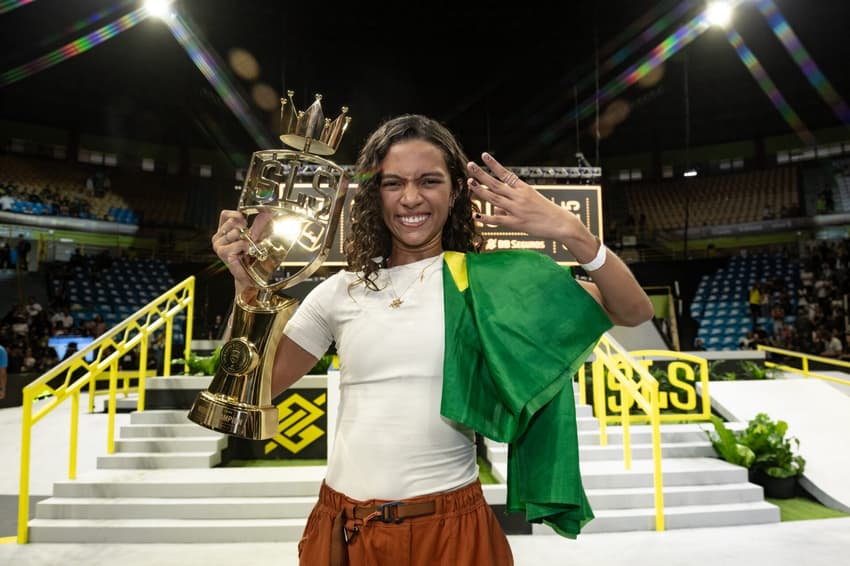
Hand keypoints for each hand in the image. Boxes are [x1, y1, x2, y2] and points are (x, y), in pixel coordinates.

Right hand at [213, 210, 252, 291]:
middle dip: (244, 229)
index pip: (225, 215)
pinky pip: (240, 243)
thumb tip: (266, 212)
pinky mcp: (224, 254)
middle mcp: (218, 239)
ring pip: (236, 232)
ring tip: (246, 248)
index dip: (236, 215)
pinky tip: (246, 253)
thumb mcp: (254, 235)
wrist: (249, 275)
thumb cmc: (250, 256)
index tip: (245, 220)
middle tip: (248, 239)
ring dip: (246, 239)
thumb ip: (258, 224)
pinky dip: (246, 247)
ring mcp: (219, 247)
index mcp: (222, 232)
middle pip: (231, 222)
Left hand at [466, 153, 583, 241]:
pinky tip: (475, 215)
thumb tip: (495, 208)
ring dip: (480, 190)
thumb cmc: (547, 211)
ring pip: (494, 198)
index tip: (484, 155)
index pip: (506, 174)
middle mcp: (519, 197)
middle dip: (482, 174)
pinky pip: (498, 220)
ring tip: (469, 183)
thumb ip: (512, 202)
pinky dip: (486, 218)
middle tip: (470, 165)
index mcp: (524, 188)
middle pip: (496, 183)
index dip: (494, 165)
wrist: (562, 224)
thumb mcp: (531, 201)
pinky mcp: (517, 223)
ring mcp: (517, 210)